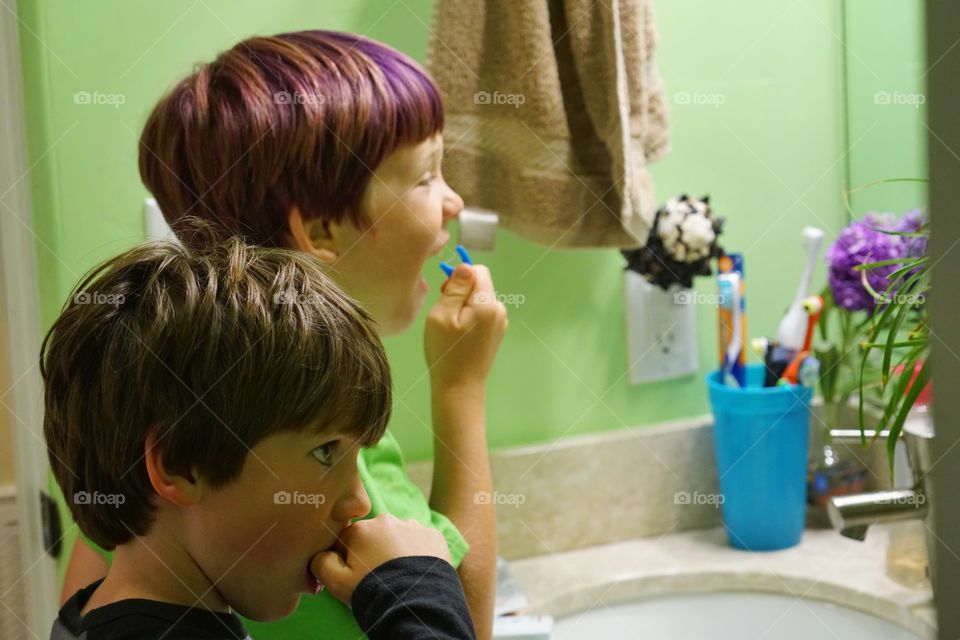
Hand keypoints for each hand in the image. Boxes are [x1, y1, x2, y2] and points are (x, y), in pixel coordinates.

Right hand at [310, 514, 451, 603]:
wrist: (415, 603)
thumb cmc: (372, 592)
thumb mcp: (337, 583)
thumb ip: (321, 563)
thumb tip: (321, 553)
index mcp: (360, 529)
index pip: (347, 541)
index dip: (348, 559)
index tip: (356, 574)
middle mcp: (386, 520)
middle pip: (373, 536)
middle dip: (373, 552)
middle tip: (379, 576)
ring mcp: (413, 526)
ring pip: (398, 536)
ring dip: (396, 550)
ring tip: (399, 575)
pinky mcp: (433, 536)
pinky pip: (420, 541)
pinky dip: (417, 553)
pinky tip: (415, 570)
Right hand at [424, 263, 507, 391]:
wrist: (460, 389)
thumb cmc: (447, 353)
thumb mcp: (442, 315)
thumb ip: (455, 288)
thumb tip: (465, 266)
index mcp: (488, 303)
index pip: (478, 270)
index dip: (459, 276)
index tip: (444, 293)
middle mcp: (500, 310)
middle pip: (479, 285)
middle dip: (460, 292)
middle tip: (443, 314)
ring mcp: (500, 323)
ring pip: (479, 300)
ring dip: (463, 306)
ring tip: (450, 328)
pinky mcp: (496, 334)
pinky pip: (482, 314)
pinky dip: (469, 319)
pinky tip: (459, 337)